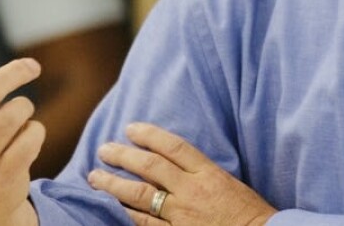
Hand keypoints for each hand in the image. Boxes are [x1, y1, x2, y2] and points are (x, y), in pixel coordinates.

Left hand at [88, 122, 276, 225]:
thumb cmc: (249, 213)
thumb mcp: (228, 183)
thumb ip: (201, 173)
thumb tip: (174, 164)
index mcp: (208, 173)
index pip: (173, 146)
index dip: (149, 135)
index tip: (130, 128)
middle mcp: (192, 191)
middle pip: (151, 167)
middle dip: (123, 156)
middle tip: (103, 149)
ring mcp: (182, 216)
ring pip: (140, 196)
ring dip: (114, 186)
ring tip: (94, 177)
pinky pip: (144, 225)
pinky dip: (126, 217)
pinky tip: (111, 210)